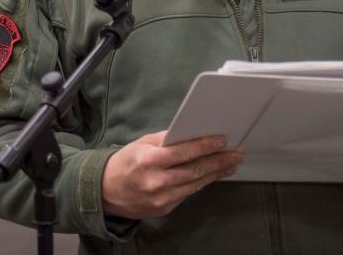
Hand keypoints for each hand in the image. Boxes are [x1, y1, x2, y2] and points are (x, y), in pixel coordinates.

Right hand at [101, 131, 242, 219]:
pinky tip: (212, 175)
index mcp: (149, 161)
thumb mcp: (142, 144)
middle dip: (218, 161)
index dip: (205, 146)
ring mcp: (162, 198)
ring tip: (230, 164)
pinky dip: (201, 183)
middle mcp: (157, 181)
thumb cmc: (125, 163)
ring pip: (195, 184)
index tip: (222, 141)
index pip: (183, 152)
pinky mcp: (165, 208)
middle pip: (195, 170)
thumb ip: (166, 140)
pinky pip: (188, 193)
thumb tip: (191, 134)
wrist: (106, 191)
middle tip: (235, 154)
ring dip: (215, 173)